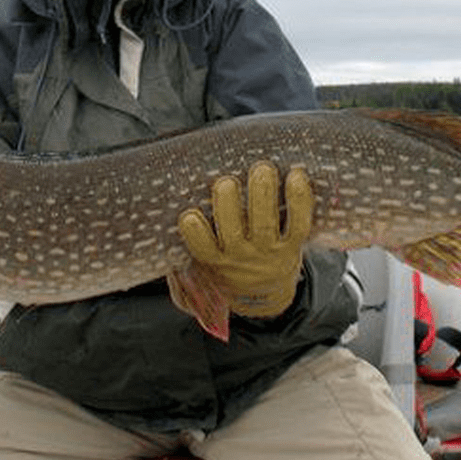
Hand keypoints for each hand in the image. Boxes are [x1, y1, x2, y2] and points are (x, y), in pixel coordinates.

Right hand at [178, 162, 313, 317]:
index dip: (194, 233)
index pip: (201, 249)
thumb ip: (180, 265)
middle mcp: (241, 257)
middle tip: (225, 183)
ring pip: (265, 225)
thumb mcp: (200, 271)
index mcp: (214, 260)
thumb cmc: (225, 264)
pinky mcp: (293, 244)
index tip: (188, 214)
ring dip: (262, 195)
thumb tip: (161, 238)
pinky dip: (299, 200)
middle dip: (228, 206)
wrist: (264, 291)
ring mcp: (268, 251)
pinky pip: (299, 223)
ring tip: (261, 169)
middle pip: (233, 233)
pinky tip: (295, 175)